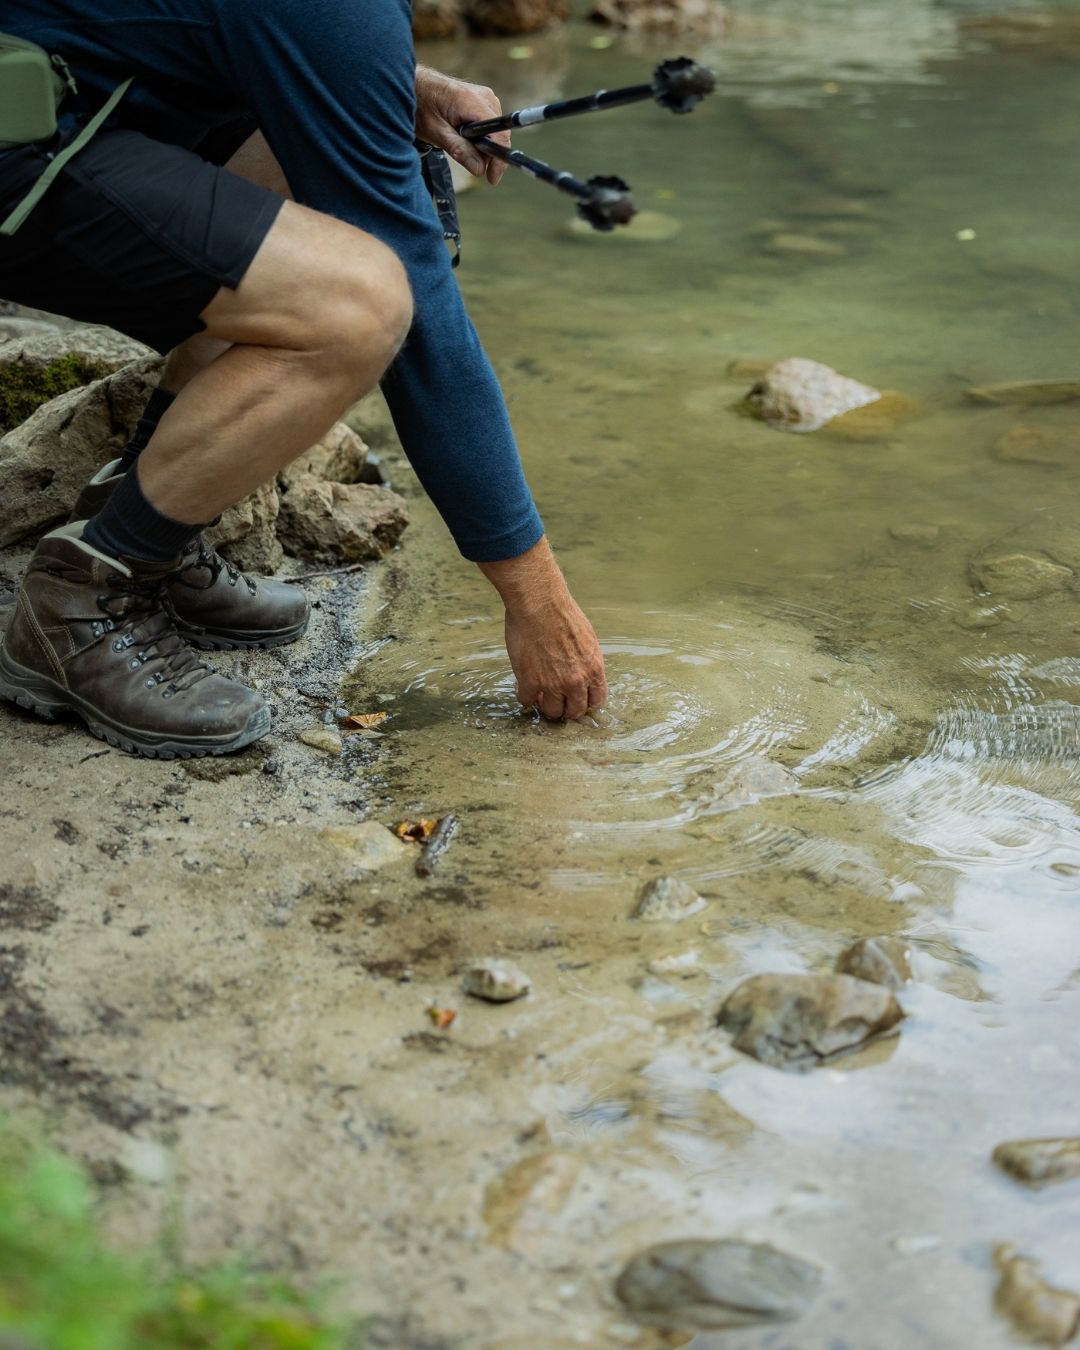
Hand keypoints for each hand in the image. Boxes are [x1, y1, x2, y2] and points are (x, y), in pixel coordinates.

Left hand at [415, 65, 509, 185]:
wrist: (414, 85)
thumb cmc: (420, 104)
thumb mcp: (435, 132)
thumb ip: (459, 149)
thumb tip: (479, 168)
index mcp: (473, 102)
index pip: (499, 134)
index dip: (499, 159)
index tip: (492, 178)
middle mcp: (485, 97)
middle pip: (499, 134)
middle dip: (489, 155)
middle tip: (472, 166)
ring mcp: (485, 97)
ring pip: (495, 132)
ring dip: (483, 146)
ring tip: (462, 147)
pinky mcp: (483, 100)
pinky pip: (489, 125)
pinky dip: (480, 137)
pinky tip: (464, 138)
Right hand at [504, 596, 607, 720]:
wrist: (540, 603)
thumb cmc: (562, 613)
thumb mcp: (587, 639)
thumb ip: (586, 661)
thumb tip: (582, 672)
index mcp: (594, 669)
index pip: (597, 700)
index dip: (586, 703)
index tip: (577, 699)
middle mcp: (576, 681)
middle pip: (574, 711)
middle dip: (566, 708)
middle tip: (557, 700)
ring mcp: (552, 684)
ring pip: (552, 712)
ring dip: (546, 705)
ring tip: (540, 695)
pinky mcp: (530, 681)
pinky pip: (527, 701)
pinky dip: (525, 697)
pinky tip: (523, 687)